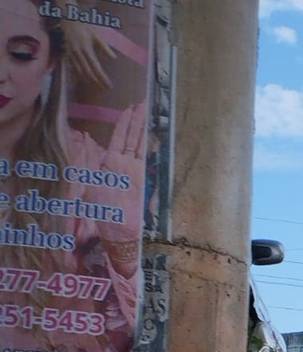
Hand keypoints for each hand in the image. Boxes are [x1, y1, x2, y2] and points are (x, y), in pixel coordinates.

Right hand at [63, 21, 116, 88]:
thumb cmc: (86, 28)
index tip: (108, 85)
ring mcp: (72, 54)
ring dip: (88, 79)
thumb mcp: (98, 36)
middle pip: (88, 72)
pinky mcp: (68, 54)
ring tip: (96, 86)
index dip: (102, 78)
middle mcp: (78, 54)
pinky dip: (79, 74)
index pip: (96, 68)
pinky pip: (73, 67)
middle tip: (105, 88)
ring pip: (79, 71)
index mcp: (87, 49)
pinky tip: (84, 79)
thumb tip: (113, 58)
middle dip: (97, 81)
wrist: (70, 21)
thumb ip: (105, 48)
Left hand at [94, 103, 146, 241]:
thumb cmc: (103, 210)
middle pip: (131, 137)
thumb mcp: (88, 182)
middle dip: (136, 121)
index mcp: (108, 163)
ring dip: (143, 128)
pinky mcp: (144, 177)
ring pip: (140, 144)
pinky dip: (149, 144)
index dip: (124, 123)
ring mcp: (134, 170)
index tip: (129, 108)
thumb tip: (84, 137)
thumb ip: (86, 159)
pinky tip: (151, 133)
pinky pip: (146, 156)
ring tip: (147, 112)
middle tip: (142, 104)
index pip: (118, 137)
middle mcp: (123, 164)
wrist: (120, 229)